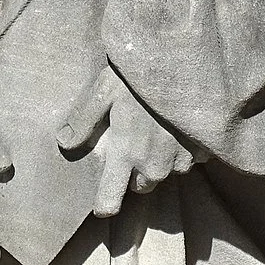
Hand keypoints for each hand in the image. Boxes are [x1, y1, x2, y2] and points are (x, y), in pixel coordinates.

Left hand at [58, 65, 194, 217]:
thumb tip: (64, 142)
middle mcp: (154, 166)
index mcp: (126, 154)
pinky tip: (174, 125)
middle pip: (139, 186)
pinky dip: (179, 149)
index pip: (111, 200)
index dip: (104, 203)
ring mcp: (181, 160)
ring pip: (163, 174)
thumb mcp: (103, 89)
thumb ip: (83, 120)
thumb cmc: (139, 74)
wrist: (184, 61)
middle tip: (132, 140)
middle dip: (134, 171)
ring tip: (155, 130)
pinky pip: (186, 160)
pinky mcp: (201, 151)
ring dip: (158, 160)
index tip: (102, 199)